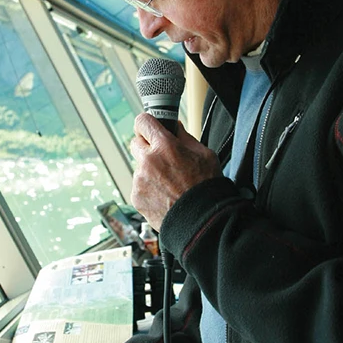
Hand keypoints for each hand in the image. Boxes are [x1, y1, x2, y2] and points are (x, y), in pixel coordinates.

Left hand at [130, 113, 221, 230]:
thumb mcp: (204, 154)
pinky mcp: (136, 197)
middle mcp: (148, 161)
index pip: (143, 121)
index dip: (146, 123)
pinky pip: (138, 186)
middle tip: (162, 157)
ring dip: (149, 171)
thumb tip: (174, 127)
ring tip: (169, 184)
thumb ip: (185, 138)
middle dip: (147, 147)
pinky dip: (148, 189)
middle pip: (135, 143)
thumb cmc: (206, 187)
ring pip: (139, 168)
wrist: (201, 220)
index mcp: (165, 146)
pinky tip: (164, 195)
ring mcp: (140, 180)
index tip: (149, 128)